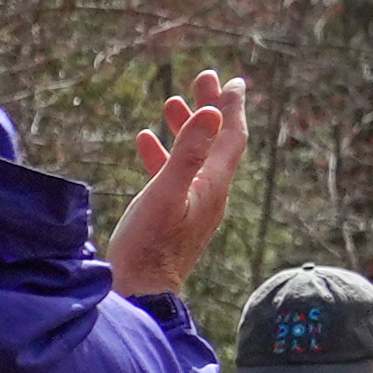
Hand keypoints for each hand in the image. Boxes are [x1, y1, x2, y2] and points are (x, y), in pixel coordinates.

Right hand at [106, 69, 250, 304]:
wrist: (141, 294)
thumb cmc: (149, 245)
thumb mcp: (167, 194)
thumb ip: (188, 153)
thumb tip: (211, 112)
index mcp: (213, 184)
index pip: (232, 136)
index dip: (232, 106)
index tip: (232, 80)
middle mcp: (209, 193)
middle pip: (217, 142)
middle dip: (210, 109)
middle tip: (202, 79)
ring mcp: (192, 207)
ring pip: (195, 158)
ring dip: (186, 130)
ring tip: (171, 103)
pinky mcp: (174, 218)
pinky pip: (175, 176)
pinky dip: (165, 154)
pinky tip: (146, 142)